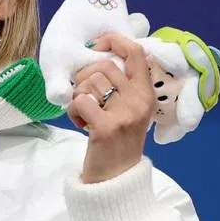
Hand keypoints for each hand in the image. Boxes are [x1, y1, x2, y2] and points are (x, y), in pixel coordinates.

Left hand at [67, 32, 153, 182]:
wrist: (117, 179)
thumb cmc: (118, 141)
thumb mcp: (131, 110)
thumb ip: (124, 85)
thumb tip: (101, 54)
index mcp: (146, 93)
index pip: (136, 52)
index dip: (114, 41)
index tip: (97, 45)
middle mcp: (139, 101)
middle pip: (104, 65)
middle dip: (84, 77)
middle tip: (84, 96)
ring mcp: (124, 114)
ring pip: (89, 82)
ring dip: (78, 95)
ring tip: (85, 114)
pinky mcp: (106, 127)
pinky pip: (80, 101)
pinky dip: (73, 111)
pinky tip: (81, 124)